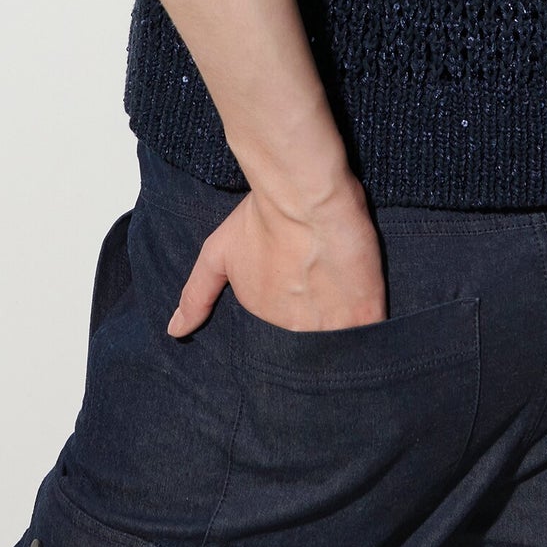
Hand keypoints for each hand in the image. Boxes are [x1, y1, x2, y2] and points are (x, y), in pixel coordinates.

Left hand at [166, 171, 387, 336]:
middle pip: (311, 350)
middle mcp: (297, 334)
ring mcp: (332, 327)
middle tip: (325, 313)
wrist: (304, 196)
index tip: (299, 320)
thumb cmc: (261, 219)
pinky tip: (372, 325)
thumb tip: (174, 331)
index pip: (280, 346)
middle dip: (317, 341)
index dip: (291, 335)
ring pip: (340, 349)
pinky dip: (372, 338)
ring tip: (351, 325)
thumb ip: (196, 295)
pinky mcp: (366, 314)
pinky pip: (372, 338)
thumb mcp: (219, 253)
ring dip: (344, 343)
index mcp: (266, 323)